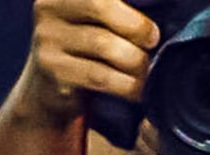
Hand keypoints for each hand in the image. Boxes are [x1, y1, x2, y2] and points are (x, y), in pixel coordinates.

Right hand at [9, 0, 157, 126]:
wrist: (51, 90)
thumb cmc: (87, 46)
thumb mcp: (98, 18)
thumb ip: (119, 9)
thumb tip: (162, 13)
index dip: (128, 11)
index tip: (150, 28)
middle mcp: (49, 6)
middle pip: (99, 4)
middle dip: (135, 24)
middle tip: (153, 39)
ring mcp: (47, 38)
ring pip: (103, 43)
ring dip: (134, 59)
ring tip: (146, 70)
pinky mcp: (52, 70)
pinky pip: (98, 74)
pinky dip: (125, 84)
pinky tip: (136, 90)